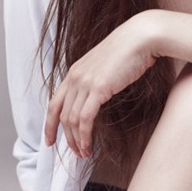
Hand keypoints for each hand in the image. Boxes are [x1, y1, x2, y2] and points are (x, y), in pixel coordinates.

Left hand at [44, 12, 159, 156]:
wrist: (141, 37)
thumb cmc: (129, 50)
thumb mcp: (105, 65)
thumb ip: (96, 79)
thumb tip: (97, 96)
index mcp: (75, 71)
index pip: (54, 103)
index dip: (50, 124)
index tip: (50, 139)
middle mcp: (75, 76)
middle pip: (62, 115)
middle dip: (66, 138)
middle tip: (76, 152)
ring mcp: (85, 82)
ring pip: (72, 119)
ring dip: (77, 140)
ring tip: (84, 153)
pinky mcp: (98, 88)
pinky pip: (85, 118)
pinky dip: (85, 135)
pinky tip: (88, 145)